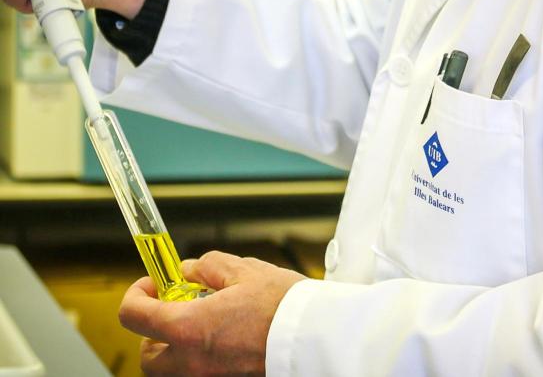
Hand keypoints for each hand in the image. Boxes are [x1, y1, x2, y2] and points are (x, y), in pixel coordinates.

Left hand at [119, 251, 305, 375]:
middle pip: (148, 356)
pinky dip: (201, 355)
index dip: (136, 294)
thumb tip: (190, 271)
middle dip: (152, 331)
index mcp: (188, 328)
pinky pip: (200, 371)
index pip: (134, 315)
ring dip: (176, 346)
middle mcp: (192, 361)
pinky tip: (225, 335)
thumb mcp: (244, 271)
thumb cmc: (284, 307)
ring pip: (172, 369)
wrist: (316, 337)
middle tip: (173, 308)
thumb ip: (208, 267)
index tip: (151, 284)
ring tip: (203, 322)